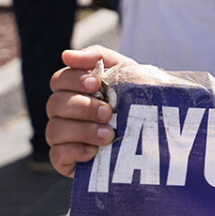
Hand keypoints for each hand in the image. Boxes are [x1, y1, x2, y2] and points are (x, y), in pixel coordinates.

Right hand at [46, 45, 136, 177]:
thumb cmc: (140, 97)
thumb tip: (66, 55)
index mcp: (77, 89)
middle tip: (108, 112)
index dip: (72, 80)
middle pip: (54, 104)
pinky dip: (75, 151)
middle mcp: (66, 112)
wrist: (160, 132)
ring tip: (108, 134)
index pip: (59, 80)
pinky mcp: (68, 160)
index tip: (95, 83)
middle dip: (82, 107)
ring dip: (82, 131)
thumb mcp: (127, 71)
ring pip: (54, 130)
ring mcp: (65, 137)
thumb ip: (100, 56)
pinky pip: (57, 155)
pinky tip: (94, 152)